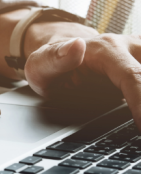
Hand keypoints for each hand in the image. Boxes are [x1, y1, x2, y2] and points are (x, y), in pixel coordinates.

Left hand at [25, 26, 140, 126]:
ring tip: (135, 120)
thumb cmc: (50, 63)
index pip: (134, 77)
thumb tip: (76, 46)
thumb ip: (56, 58)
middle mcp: (130, 48)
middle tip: (137, 127)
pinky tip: (136, 112)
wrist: (61, 54)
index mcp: (107, 49)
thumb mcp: (41, 63)